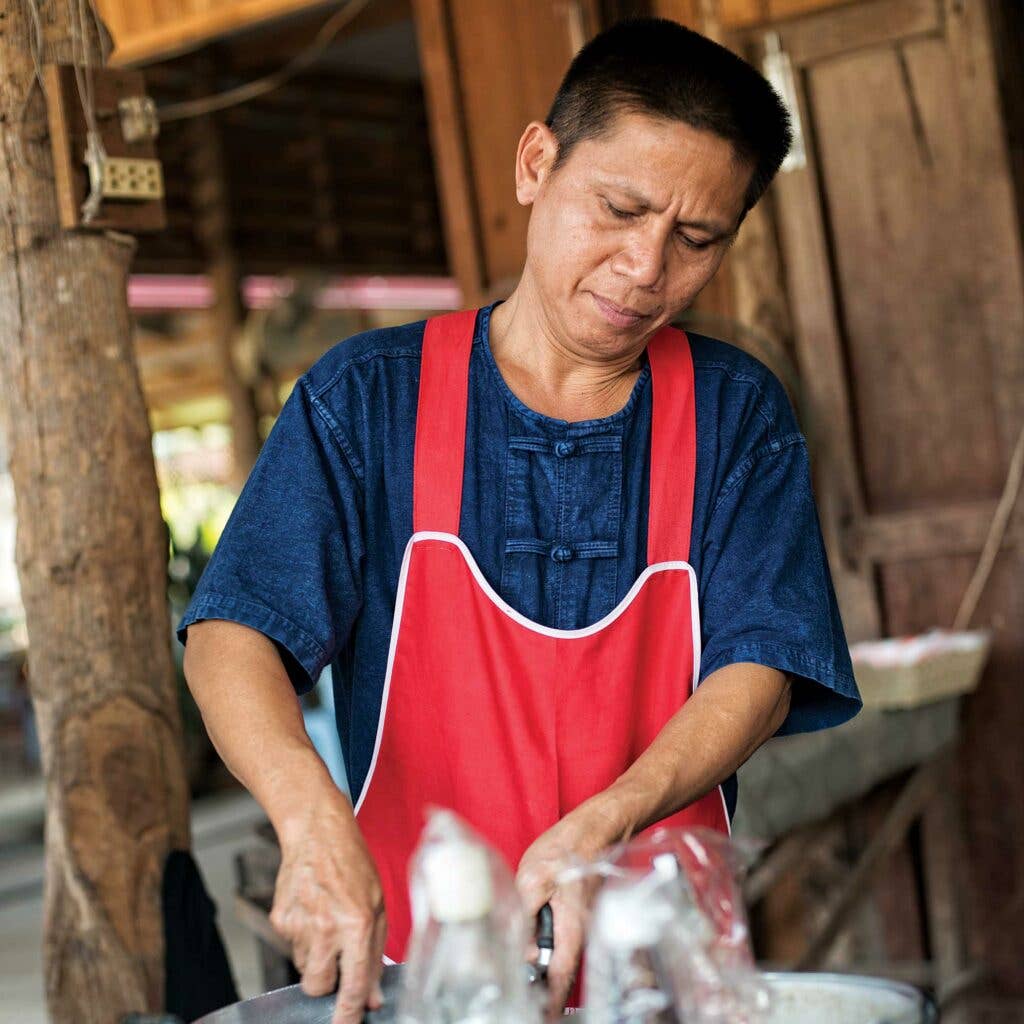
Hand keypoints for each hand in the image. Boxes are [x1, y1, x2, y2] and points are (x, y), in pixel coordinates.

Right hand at [269, 805, 386, 1023]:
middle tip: (336, 957)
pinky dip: (302, 935)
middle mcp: (326, 928)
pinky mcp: (279, 920)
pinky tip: (312, 909)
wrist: (318, 833)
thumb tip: (372, 998)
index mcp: (357, 924)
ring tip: (327, 919)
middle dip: (327, 983)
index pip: (353, 985)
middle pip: (318, 986)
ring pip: (305, 967)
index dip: (349, 1014)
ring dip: (316, 954)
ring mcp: (299, 924)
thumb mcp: (377, 906)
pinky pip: (291, 946)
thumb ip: (376, 954)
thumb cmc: (353, 866)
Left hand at [515, 794, 631, 1016]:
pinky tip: (532, 945)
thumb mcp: (533, 878)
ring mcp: (583, 926)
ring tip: (522, 973)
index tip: (537, 1017)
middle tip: (520, 994)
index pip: (562, 981)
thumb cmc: (567, 848)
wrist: (594, 828)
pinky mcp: (579, 917)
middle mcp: (583, 934)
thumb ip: (525, 918)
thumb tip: (523, 954)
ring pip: (562, 959)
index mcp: (573, 928)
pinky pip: (564, 944)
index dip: (549, 1005)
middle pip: (562, 974)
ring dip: (544, 969)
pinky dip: (550, 952)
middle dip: (542, 988)